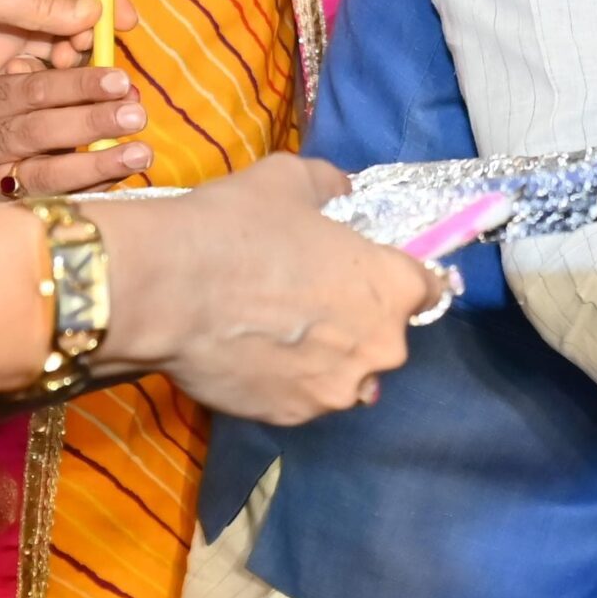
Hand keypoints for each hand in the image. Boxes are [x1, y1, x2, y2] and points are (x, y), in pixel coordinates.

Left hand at [0, 0, 132, 77]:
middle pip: (74, 14)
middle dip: (86, 31)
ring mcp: (13, 33)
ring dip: (69, 56)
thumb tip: (95, 10)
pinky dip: (40, 79)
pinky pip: (36, 73)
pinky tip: (24, 74)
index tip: (124, 21)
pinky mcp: (2, 65)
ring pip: (61, 46)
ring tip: (60, 62)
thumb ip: (41, 3)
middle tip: (82, 45)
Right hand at [0, 59, 153, 196]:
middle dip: (92, 122)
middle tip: (136, 116)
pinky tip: (120, 178)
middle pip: (39, 131)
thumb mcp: (13, 97)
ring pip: (46, 175)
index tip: (121, 81)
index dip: (79, 85)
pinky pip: (53, 201)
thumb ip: (64, 91)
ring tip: (140, 154)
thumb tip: (125, 90)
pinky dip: (90, 189)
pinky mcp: (2, 212)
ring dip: (98, 164)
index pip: (34, 89)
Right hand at [97, 155, 442, 422]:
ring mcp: (337, 389)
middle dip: (358, 321)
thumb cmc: (238, 227)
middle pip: (386, 336)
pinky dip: (286, 382)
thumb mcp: (290, 180)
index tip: (379, 276)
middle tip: (309, 301)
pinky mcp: (292, 417)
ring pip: (346, 375)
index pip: (430, 289)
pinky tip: (252, 357)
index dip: (405, 279)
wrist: (166, 290)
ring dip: (326, 359)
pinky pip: (302, 397)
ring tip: (278, 335)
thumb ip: (329, 187)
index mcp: (394, 288)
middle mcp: (381, 347)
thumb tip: (340, 191)